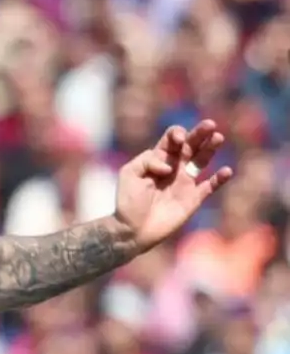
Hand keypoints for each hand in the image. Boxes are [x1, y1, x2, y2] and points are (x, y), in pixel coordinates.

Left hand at [115, 121, 232, 251]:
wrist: (133, 229)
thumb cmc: (128, 200)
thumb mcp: (129, 173)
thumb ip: (146, 160)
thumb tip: (169, 165)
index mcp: (158, 159)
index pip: (172, 139)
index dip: (177, 134)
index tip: (177, 139)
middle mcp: (174, 167)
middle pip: (190, 146)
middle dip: (199, 134)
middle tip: (210, 124)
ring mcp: (185, 182)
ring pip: (202, 161)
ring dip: (211, 149)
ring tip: (218, 137)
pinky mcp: (194, 198)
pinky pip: (210, 186)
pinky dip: (219, 179)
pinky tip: (227, 171)